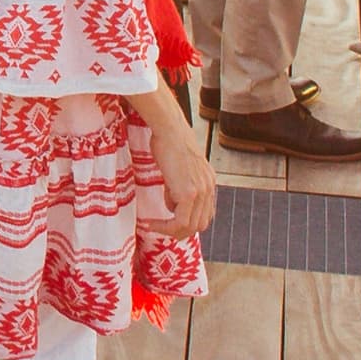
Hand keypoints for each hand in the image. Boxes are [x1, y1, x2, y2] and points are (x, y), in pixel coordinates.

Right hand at [131, 85, 216, 238]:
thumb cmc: (168, 140)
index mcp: (209, 182)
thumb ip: (179, 185)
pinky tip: (151, 223)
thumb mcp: (178, 166)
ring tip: (153, 225)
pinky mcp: (189, 193)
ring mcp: (201, 192)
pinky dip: (164, 227)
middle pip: (201, 225)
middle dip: (179, 231)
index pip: (205, 214)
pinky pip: (180, 222)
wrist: (169, 128)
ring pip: (191, 227)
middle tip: (159, 227)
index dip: (188, 222)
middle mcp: (209, 188)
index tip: (168, 221)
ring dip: (170, 231)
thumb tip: (171, 204)